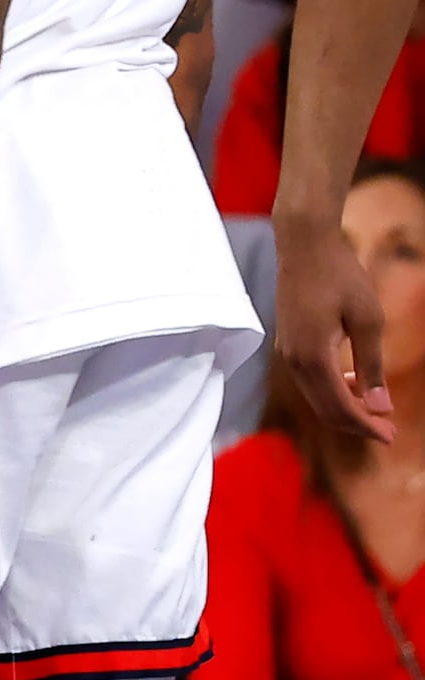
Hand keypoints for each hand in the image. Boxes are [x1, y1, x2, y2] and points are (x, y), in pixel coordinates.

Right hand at [272, 223, 392, 441]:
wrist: (304, 243)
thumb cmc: (340, 275)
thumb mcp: (368, 320)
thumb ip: (372, 366)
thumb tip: (380, 407)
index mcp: (314, 356)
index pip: (341, 407)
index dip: (367, 426)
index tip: (392, 436)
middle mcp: (294, 359)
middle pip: (325, 408)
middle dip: (356, 424)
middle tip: (388, 431)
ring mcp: (287, 350)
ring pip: (315, 396)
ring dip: (344, 407)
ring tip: (375, 408)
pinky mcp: (287, 341)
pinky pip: (309, 379)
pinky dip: (331, 390)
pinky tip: (353, 381)